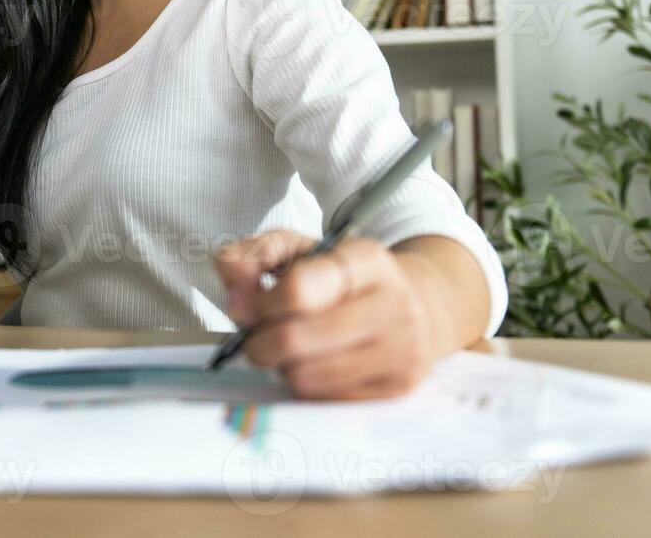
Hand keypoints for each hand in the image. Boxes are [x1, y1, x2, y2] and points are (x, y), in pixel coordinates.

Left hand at [213, 230, 438, 399]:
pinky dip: (308, 386)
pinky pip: (327, 400)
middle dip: (260, 344)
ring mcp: (402, 350)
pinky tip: (314, 366)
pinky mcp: (399, 388)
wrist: (419, 306)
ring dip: (283, 368)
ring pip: (308, 377)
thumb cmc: (345, 279)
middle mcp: (394, 303)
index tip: (249, 308)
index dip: (260, 304)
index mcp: (368, 259)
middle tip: (257, 339)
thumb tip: (230, 281)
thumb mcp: (302, 250)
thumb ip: (255, 255)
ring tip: (288, 352)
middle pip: (296, 340)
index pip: (297, 290)